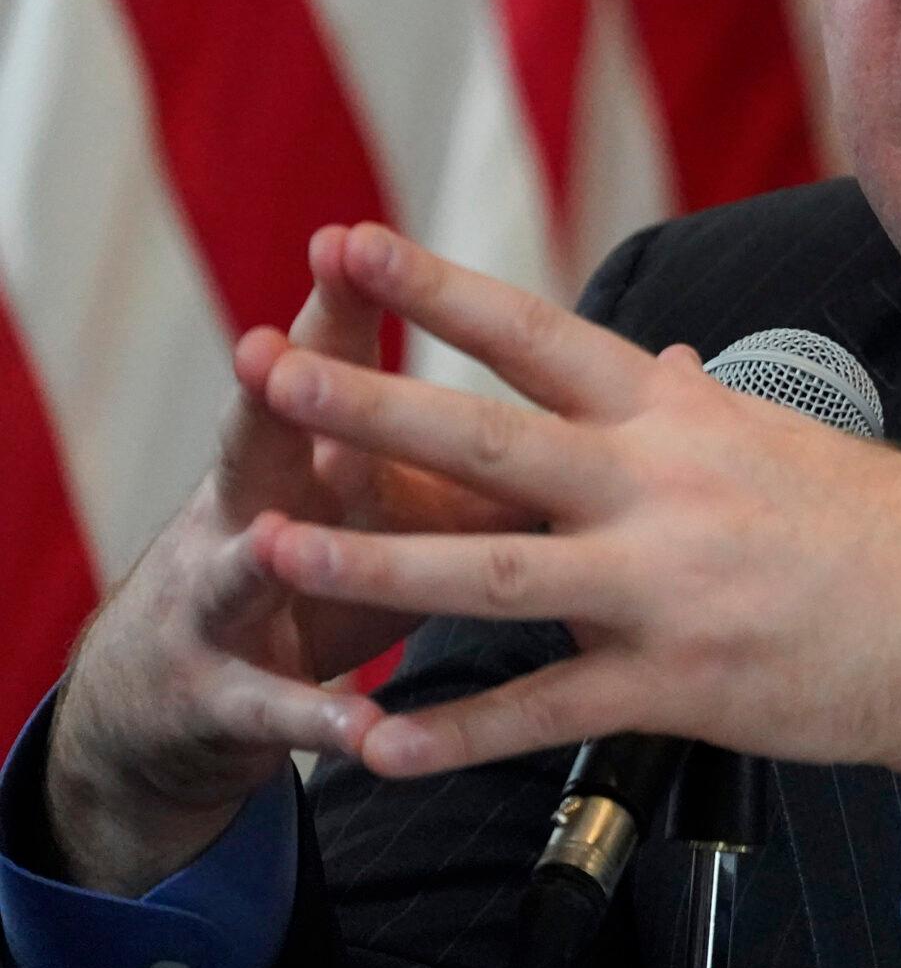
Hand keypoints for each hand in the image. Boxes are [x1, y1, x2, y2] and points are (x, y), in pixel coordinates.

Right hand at [46, 228, 532, 894]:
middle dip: (283, 399)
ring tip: (281, 543)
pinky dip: (315, 719)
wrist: (190, 678)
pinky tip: (356, 729)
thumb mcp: (415, 495)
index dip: (356, 307)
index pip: (340, 358)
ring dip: (274, 556)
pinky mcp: (226, 696)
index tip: (355, 239)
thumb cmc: (333, 554)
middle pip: (273, 442)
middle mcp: (260, 506)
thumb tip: (642, 374)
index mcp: (319, 448)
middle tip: (265, 352)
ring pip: (252, 572)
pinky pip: (276, 711)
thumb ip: (515, 441)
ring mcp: (227, 600)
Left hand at [248, 223, 900, 837]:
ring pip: (496, 574)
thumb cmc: (883, 528)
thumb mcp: (784, 437)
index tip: (348, 241)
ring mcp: (667, 590)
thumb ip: (694, 402)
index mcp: (681, 418)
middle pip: (492, 439)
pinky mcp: (677, 686)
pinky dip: (457, 734)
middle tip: (270, 362)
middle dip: (370, 401)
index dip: (435, 288)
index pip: (539, 337)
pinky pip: (545, 714)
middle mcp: (665, 489)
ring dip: (373, 567)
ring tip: (269, 553)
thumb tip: (650, 356)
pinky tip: (380, 746)